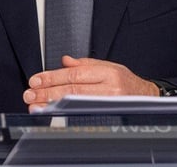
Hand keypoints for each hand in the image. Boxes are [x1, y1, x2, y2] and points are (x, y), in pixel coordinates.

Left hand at [22, 55, 157, 111]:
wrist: (146, 98)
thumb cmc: (126, 82)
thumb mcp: (108, 66)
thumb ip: (85, 64)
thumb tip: (64, 61)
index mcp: (108, 72)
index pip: (75, 73)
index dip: (53, 77)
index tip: (36, 80)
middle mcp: (109, 89)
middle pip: (73, 89)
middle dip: (48, 91)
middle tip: (30, 93)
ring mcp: (108, 105)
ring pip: (75, 103)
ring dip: (52, 104)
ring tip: (35, 104)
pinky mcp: (106, 116)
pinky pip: (81, 114)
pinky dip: (64, 113)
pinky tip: (52, 112)